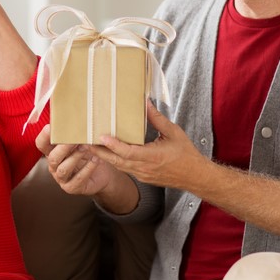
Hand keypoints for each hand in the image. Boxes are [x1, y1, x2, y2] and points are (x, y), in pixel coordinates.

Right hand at [36, 125, 115, 196]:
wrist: (102, 174)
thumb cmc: (88, 154)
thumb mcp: (80, 142)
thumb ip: (75, 133)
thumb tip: (76, 115)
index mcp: (52, 152)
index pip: (41, 144)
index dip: (44, 136)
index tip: (50, 127)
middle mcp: (54, 166)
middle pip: (52, 158)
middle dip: (64, 148)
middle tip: (76, 139)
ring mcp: (62, 178)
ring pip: (63, 169)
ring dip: (75, 157)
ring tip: (87, 148)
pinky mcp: (72, 187)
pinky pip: (78, 178)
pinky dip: (88, 168)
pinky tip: (96, 159)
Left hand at [91, 102, 206, 190]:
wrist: (195, 176)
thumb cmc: (186, 154)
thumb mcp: (173, 132)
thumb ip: (157, 118)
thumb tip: (146, 103)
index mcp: (152, 157)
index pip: (128, 152)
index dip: (113, 145)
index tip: (101, 136)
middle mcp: (144, 168)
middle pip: (117, 161)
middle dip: (99, 152)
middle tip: (84, 142)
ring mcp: (142, 174)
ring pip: (118, 166)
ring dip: (104, 157)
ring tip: (90, 146)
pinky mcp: (142, 177)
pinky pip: (124, 169)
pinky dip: (114, 161)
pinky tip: (106, 153)